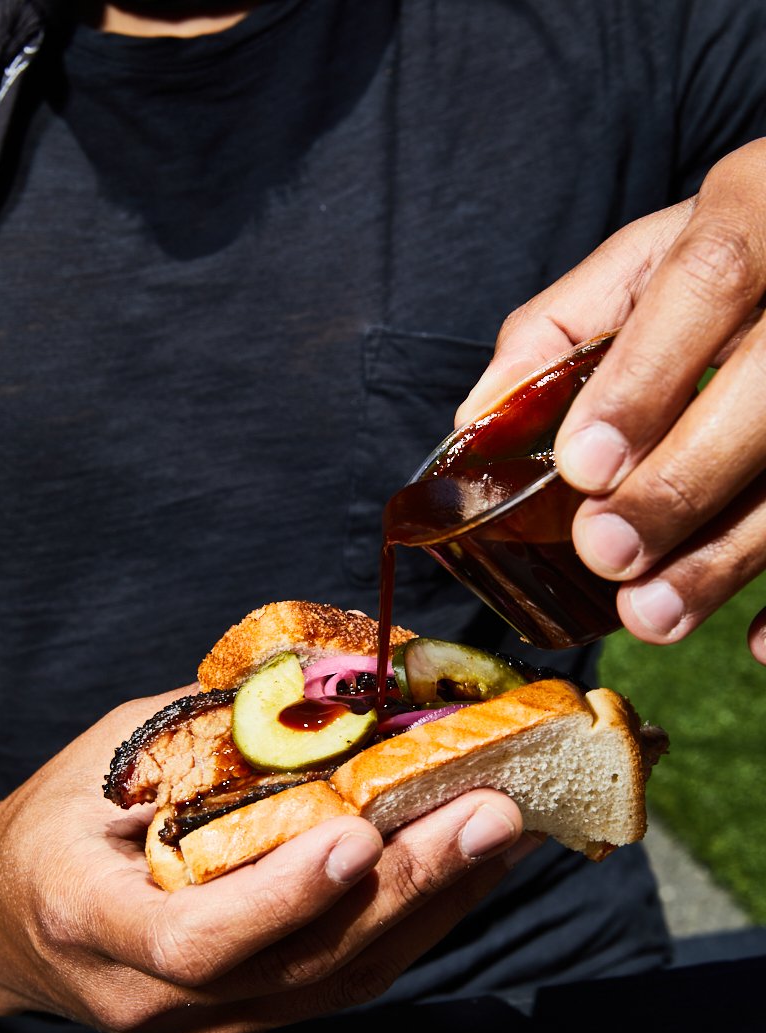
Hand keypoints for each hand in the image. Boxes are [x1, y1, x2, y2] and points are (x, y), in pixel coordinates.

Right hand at [0, 689, 538, 1032]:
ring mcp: (208, 1026)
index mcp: (93, 921)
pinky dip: (416, 923)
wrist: (11, 922)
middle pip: (300, 963)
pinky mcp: (250, 1023)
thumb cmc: (57, 827)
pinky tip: (465, 871)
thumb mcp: (108, 758)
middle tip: (488, 812)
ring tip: (503, 831)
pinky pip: (346, 979)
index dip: (284, 897)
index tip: (358, 837)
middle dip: (408, 885)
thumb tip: (328, 682)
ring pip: (341, 979)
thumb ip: (211, 733)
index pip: (196, 939)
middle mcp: (154, 997)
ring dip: (436, 903)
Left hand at [458, 139, 765, 662]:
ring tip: (651, 616)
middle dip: (682, 482)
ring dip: (731, 553)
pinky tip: (758, 645)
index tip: (582, 465)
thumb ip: (559, 330)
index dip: (647, 378)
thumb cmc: (724, 259)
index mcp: (756, 207)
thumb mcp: (646, 262)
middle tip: (606, 552)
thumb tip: (475, 423)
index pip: (709, 282)